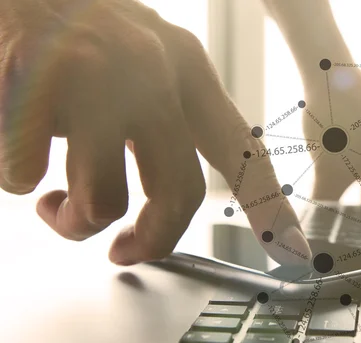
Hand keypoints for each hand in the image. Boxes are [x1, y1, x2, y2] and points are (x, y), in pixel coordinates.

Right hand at [0, 0, 310, 265]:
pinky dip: (18, 181)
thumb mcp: (141, 58)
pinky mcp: (35, 89)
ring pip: (104, 202)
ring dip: (74, 221)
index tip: (292, 250)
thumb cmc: (78, 31)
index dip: (268, 207)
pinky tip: (17, 150)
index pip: (241, 150)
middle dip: (152, 240)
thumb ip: (163, 122)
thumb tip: (161, 208)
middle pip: (179, 195)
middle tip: (125, 252)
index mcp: (186, 67)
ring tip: (54, 202)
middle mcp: (152, 72)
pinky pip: (25, 180)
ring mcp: (96, 79)